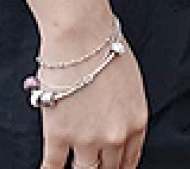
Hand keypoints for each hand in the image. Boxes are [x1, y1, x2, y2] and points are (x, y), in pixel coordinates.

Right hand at [36, 36, 146, 168]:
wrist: (82, 35)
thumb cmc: (105, 47)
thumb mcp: (130, 83)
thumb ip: (124, 110)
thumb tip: (114, 123)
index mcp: (136, 121)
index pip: (130, 160)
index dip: (119, 168)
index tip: (113, 168)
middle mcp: (115, 136)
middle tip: (93, 167)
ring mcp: (87, 139)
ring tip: (73, 166)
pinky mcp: (59, 136)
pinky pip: (53, 166)